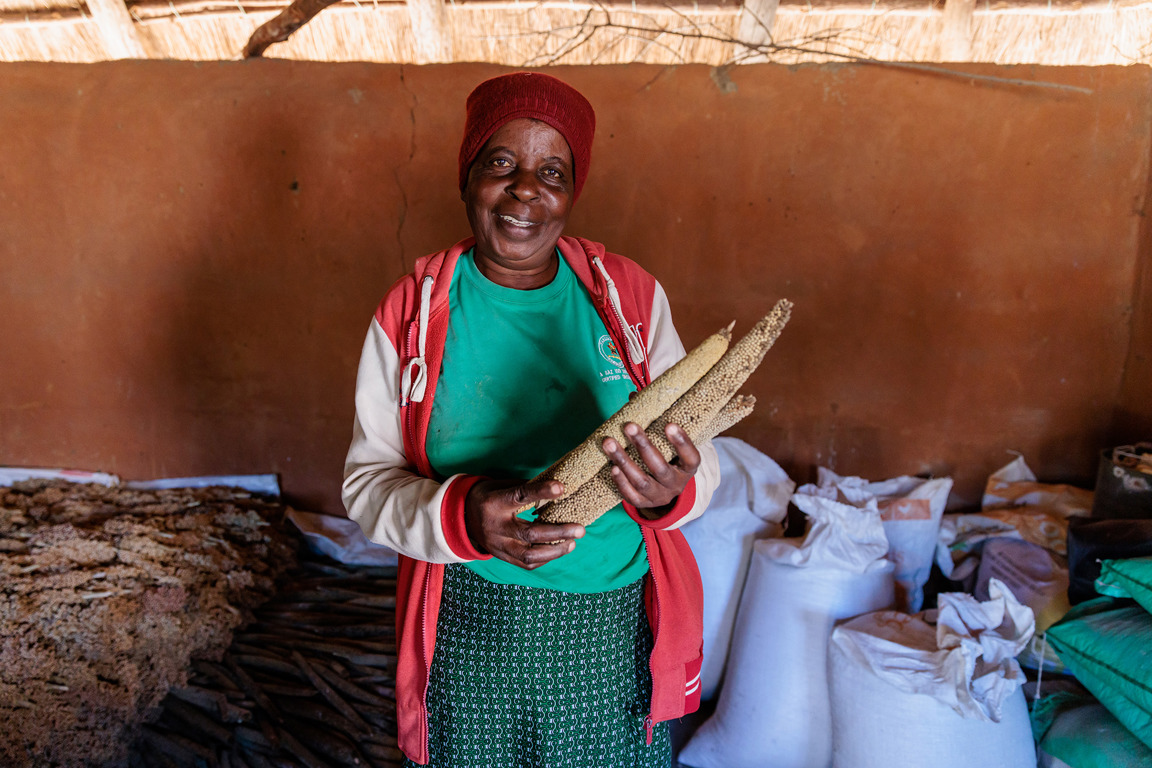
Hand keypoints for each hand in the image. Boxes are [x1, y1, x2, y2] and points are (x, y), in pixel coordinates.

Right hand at [464, 479, 585, 569]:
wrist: (462, 517)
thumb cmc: (489, 496)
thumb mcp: (502, 485)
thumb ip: (526, 488)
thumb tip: (557, 489)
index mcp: (494, 503)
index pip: (520, 496)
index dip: (541, 492)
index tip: (562, 488)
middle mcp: (495, 527)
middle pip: (529, 533)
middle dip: (558, 532)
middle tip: (580, 529)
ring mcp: (497, 545)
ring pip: (529, 555)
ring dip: (555, 551)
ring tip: (572, 543)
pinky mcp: (501, 557)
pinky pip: (526, 564)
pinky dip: (545, 558)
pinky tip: (558, 550)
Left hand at [601, 422, 699, 514]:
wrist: (664, 489)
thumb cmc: (666, 456)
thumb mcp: (667, 442)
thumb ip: (655, 420)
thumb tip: (633, 395)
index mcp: (688, 468)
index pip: (691, 457)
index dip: (682, 442)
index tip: (669, 424)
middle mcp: (676, 484)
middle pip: (661, 468)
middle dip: (643, 446)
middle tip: (629, 426)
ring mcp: (660, 496)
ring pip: (642, 481)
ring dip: (624, 461)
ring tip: (608, 442)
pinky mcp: (644, 504)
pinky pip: (631, 496)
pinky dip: (621, 482)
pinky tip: (612, 467)